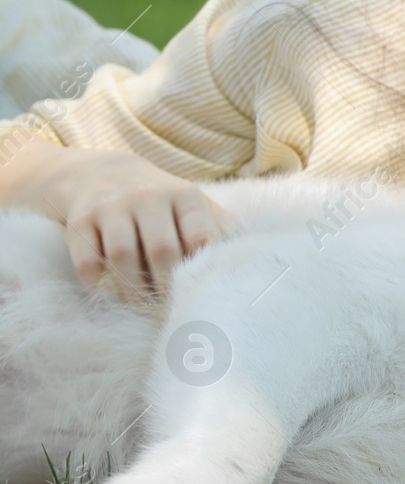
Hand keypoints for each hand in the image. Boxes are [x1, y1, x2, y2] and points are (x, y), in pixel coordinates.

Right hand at [47, 149, 236, 302]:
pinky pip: (87, 259)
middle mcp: (147, 197)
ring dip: (133, 289)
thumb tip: (245, 266)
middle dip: (168, 286)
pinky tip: (108, 292)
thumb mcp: (195, 206)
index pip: (200, 235)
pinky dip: (97, 282)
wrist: (103, 174)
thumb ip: (221, 230)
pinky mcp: (80, 221)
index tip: (201, 292)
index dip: (201, 268)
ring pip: (122, 256)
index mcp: (185, 196)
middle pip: (162, 249)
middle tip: (171, 309)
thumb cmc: (163, 202)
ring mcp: (111, 207)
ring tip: (142, 305)